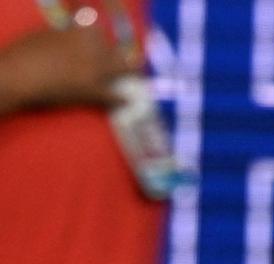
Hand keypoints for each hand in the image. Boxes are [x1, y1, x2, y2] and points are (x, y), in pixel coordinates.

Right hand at [0, 24, 131, 111]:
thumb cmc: (25, 53)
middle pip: (116, 49)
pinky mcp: (92, 91)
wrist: (19, 76)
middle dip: (117, 55)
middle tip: (118, 60)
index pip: (99, 30)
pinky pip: (114, 96)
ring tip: (134, 77)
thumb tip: (73, 40)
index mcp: (81, 31)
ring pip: (124, 68)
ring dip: (128, 72)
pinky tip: (127, 101)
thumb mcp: (46, 35)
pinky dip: (121, 100)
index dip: (98, 38)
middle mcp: (94, 47)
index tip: (99, 41)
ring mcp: (96, 69)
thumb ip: (66, 36)